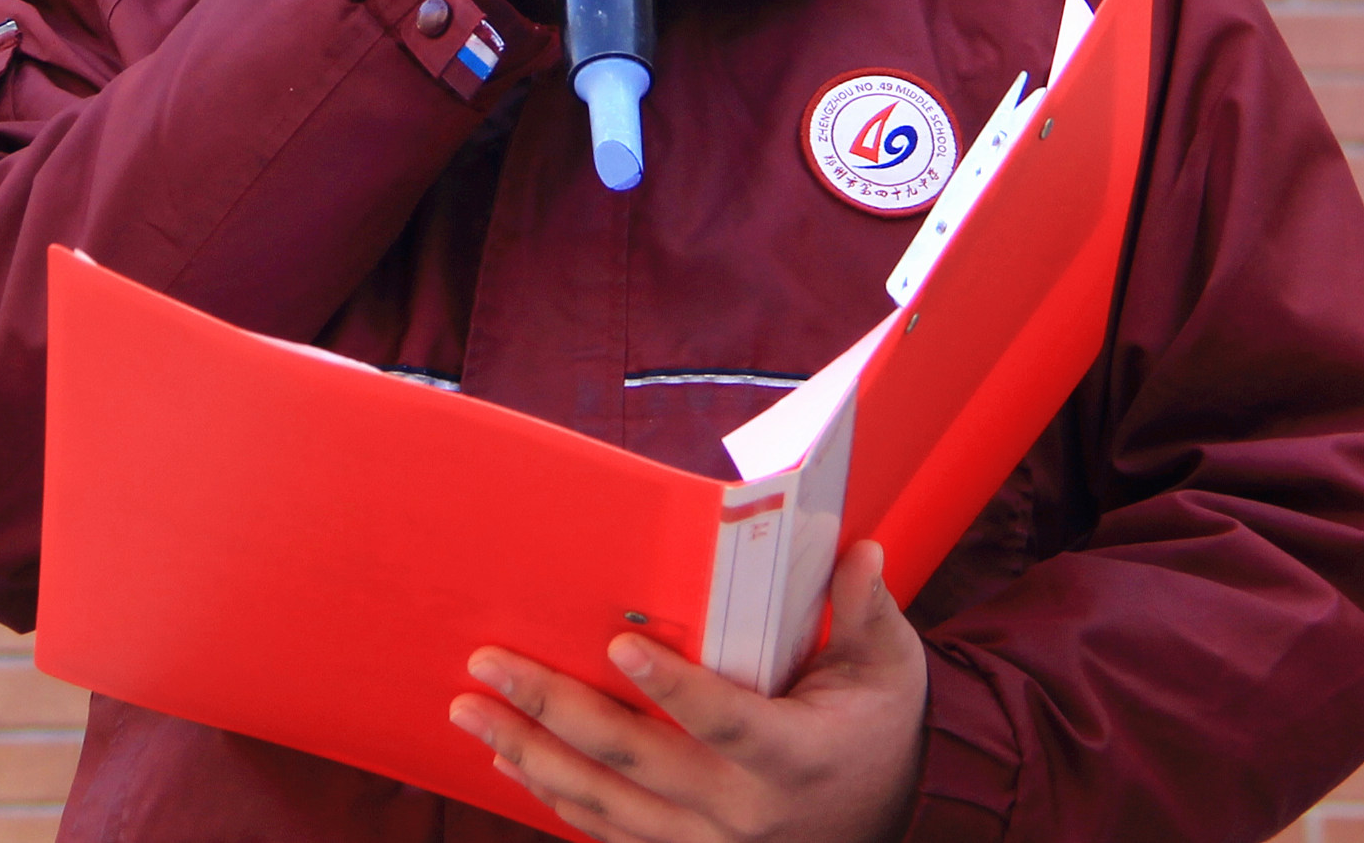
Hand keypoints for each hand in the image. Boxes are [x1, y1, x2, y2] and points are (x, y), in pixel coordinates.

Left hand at [449, 541, 927, 842]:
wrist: (891, 818)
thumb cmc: (880, 722)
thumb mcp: (888, 665)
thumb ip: (864, 610)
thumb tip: (860, 550)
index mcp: (795, 753)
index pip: (726, 719)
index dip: (673, 686)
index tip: (618, 641)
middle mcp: (744, 808)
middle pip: (635, 759)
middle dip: (552, 710)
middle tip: (487, 664)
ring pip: (604, 803)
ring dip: (529, 756)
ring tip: (472, 712)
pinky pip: (608, 832)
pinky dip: (554, 797)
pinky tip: (509, 760)